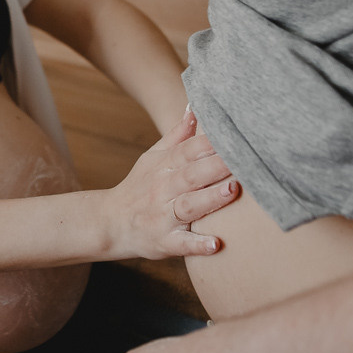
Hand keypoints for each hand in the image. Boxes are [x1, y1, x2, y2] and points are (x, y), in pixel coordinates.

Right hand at [106, 109, 237, 259]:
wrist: (109, 222)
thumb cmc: (139, 188)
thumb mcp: (154, 158)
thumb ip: (178, 136)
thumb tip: (195, 107)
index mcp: (164, 167)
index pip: (188, 150)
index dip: (210, 143)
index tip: (234, 134)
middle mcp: (163, 189)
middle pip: (191, 175)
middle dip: (216, 166)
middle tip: (243, 159)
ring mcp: (163, 216)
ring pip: (189, 206)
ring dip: (210, 199)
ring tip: (232, 190)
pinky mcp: (164, 242)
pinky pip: (181, 244)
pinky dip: (197, 245)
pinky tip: (215, 244)